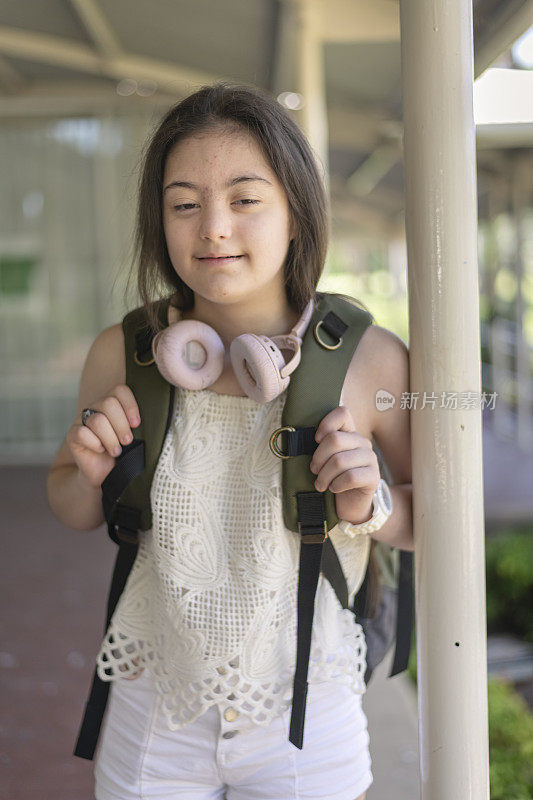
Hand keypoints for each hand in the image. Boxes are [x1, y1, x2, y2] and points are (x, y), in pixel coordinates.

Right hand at [66, 384, 140, 488]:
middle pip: (109, 403)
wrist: (106, 475)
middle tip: (127, 441)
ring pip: (97, 420)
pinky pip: (83, 433)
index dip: (130, 406)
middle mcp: (96, 407)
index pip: (120, 390)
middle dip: (121, 425)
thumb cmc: (123, 453)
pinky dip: (95, 444)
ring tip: (116, 451)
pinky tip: (100, 450)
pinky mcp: (72, 435)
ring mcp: (82, 420)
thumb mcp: (134, 435)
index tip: (136, 424)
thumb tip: (141, 421)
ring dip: (111, 438)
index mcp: (112, 403)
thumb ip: (136, 423)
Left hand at [309, 405, 379, 523]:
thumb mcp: (325, 459)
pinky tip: (334, 488)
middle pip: (335, 439)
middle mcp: (363, 442)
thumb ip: (321, 446)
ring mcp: (371, 459)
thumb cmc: (333, 479)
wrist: (350, 505)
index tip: (316, 440)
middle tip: (314, 470)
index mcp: (350, 434)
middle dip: (319, 457)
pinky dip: (336, 485)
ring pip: (340, 461)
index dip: (326, 423)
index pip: (342, 413)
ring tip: (320, 484)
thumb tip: (299, 439)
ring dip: (324, 475)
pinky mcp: (374, 477)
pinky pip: (350, 477)